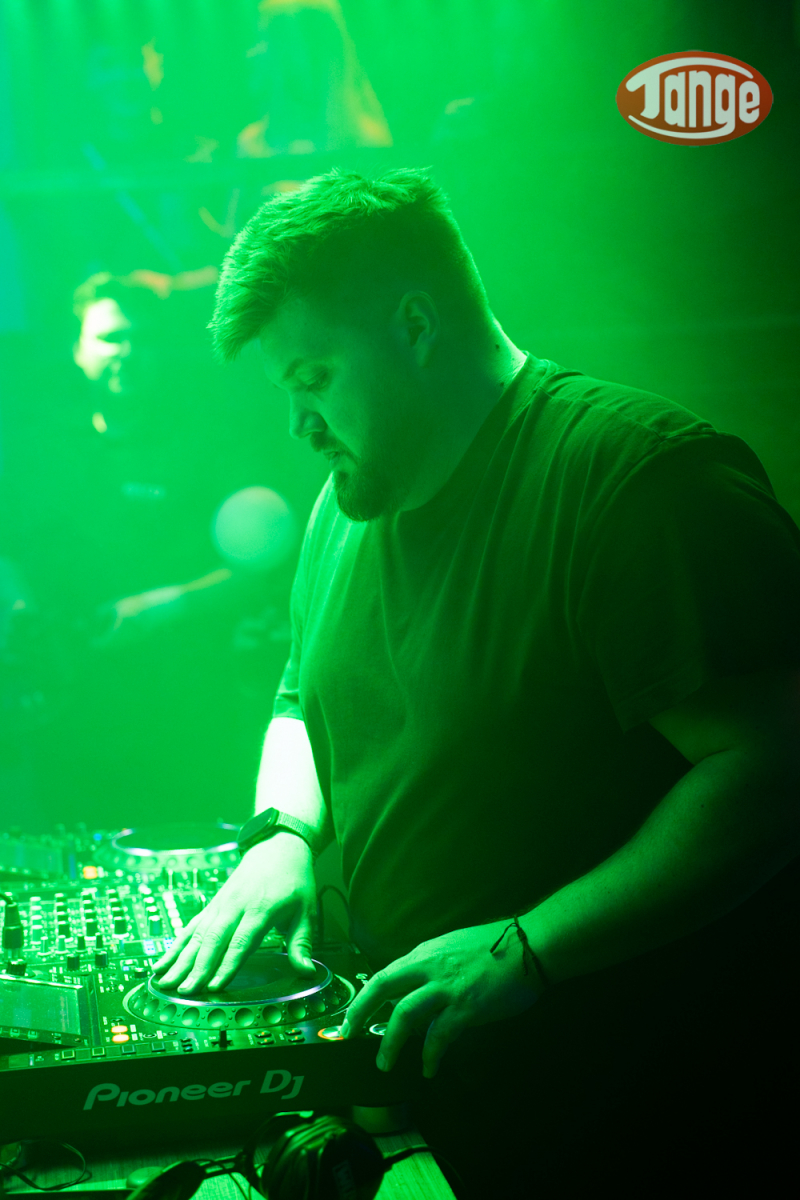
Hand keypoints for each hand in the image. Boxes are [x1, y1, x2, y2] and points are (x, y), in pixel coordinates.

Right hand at [151, 833, 316, 992]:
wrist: (278, 846)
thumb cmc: (294, 880)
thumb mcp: (306, 910)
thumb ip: (302, 943)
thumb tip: (307, 972)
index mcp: (261, 908)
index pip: (242, 941)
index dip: (227, 965)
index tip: (215, 986)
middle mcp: (236, 905)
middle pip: (214, 939)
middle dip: (197, 967)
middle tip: (185, 991)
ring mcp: (221, 904)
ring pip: (197, 934)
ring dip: (180, 959)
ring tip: (165, 982)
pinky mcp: (213, 905)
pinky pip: (191, 927)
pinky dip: (176, 946)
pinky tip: (162, 963)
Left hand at [341, 920, 543, 1078]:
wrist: (528, 946)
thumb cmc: (495, 948)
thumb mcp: (453, 948)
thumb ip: (431, 967)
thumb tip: (414, 991)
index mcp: (425, 953)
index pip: (385, 974)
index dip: (364, 997)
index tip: (352, 1016)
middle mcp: (429, 966)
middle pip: (382, 986)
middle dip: (359, 1013)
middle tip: (348, 1036)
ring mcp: (446, 986)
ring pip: (404, 1013)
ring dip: (390, 1042)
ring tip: (384, 1064)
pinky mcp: (466, 1006)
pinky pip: (439, 1035)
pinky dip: (430, 1054)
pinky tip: (428, 1068)